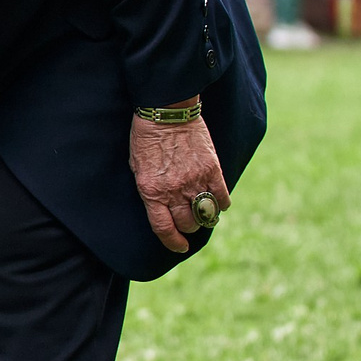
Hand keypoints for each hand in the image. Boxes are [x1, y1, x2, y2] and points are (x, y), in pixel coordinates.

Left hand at [129, 103, 230, 253]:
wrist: (166, 113)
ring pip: (206, 215)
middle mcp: (174, 191)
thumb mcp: (137, 168)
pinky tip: (218, 202)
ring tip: (204, 213)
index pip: (164, 228)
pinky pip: (222, 198)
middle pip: (187, 223)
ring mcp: (195, 181)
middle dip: (188, 227)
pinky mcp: (212, 170)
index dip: (173, 242)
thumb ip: (149, 190)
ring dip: (205, 218)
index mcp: (151, 192)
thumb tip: (161, 208)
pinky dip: (221, 204)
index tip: (180, 246)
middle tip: (189, 221)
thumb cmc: (146, 138)